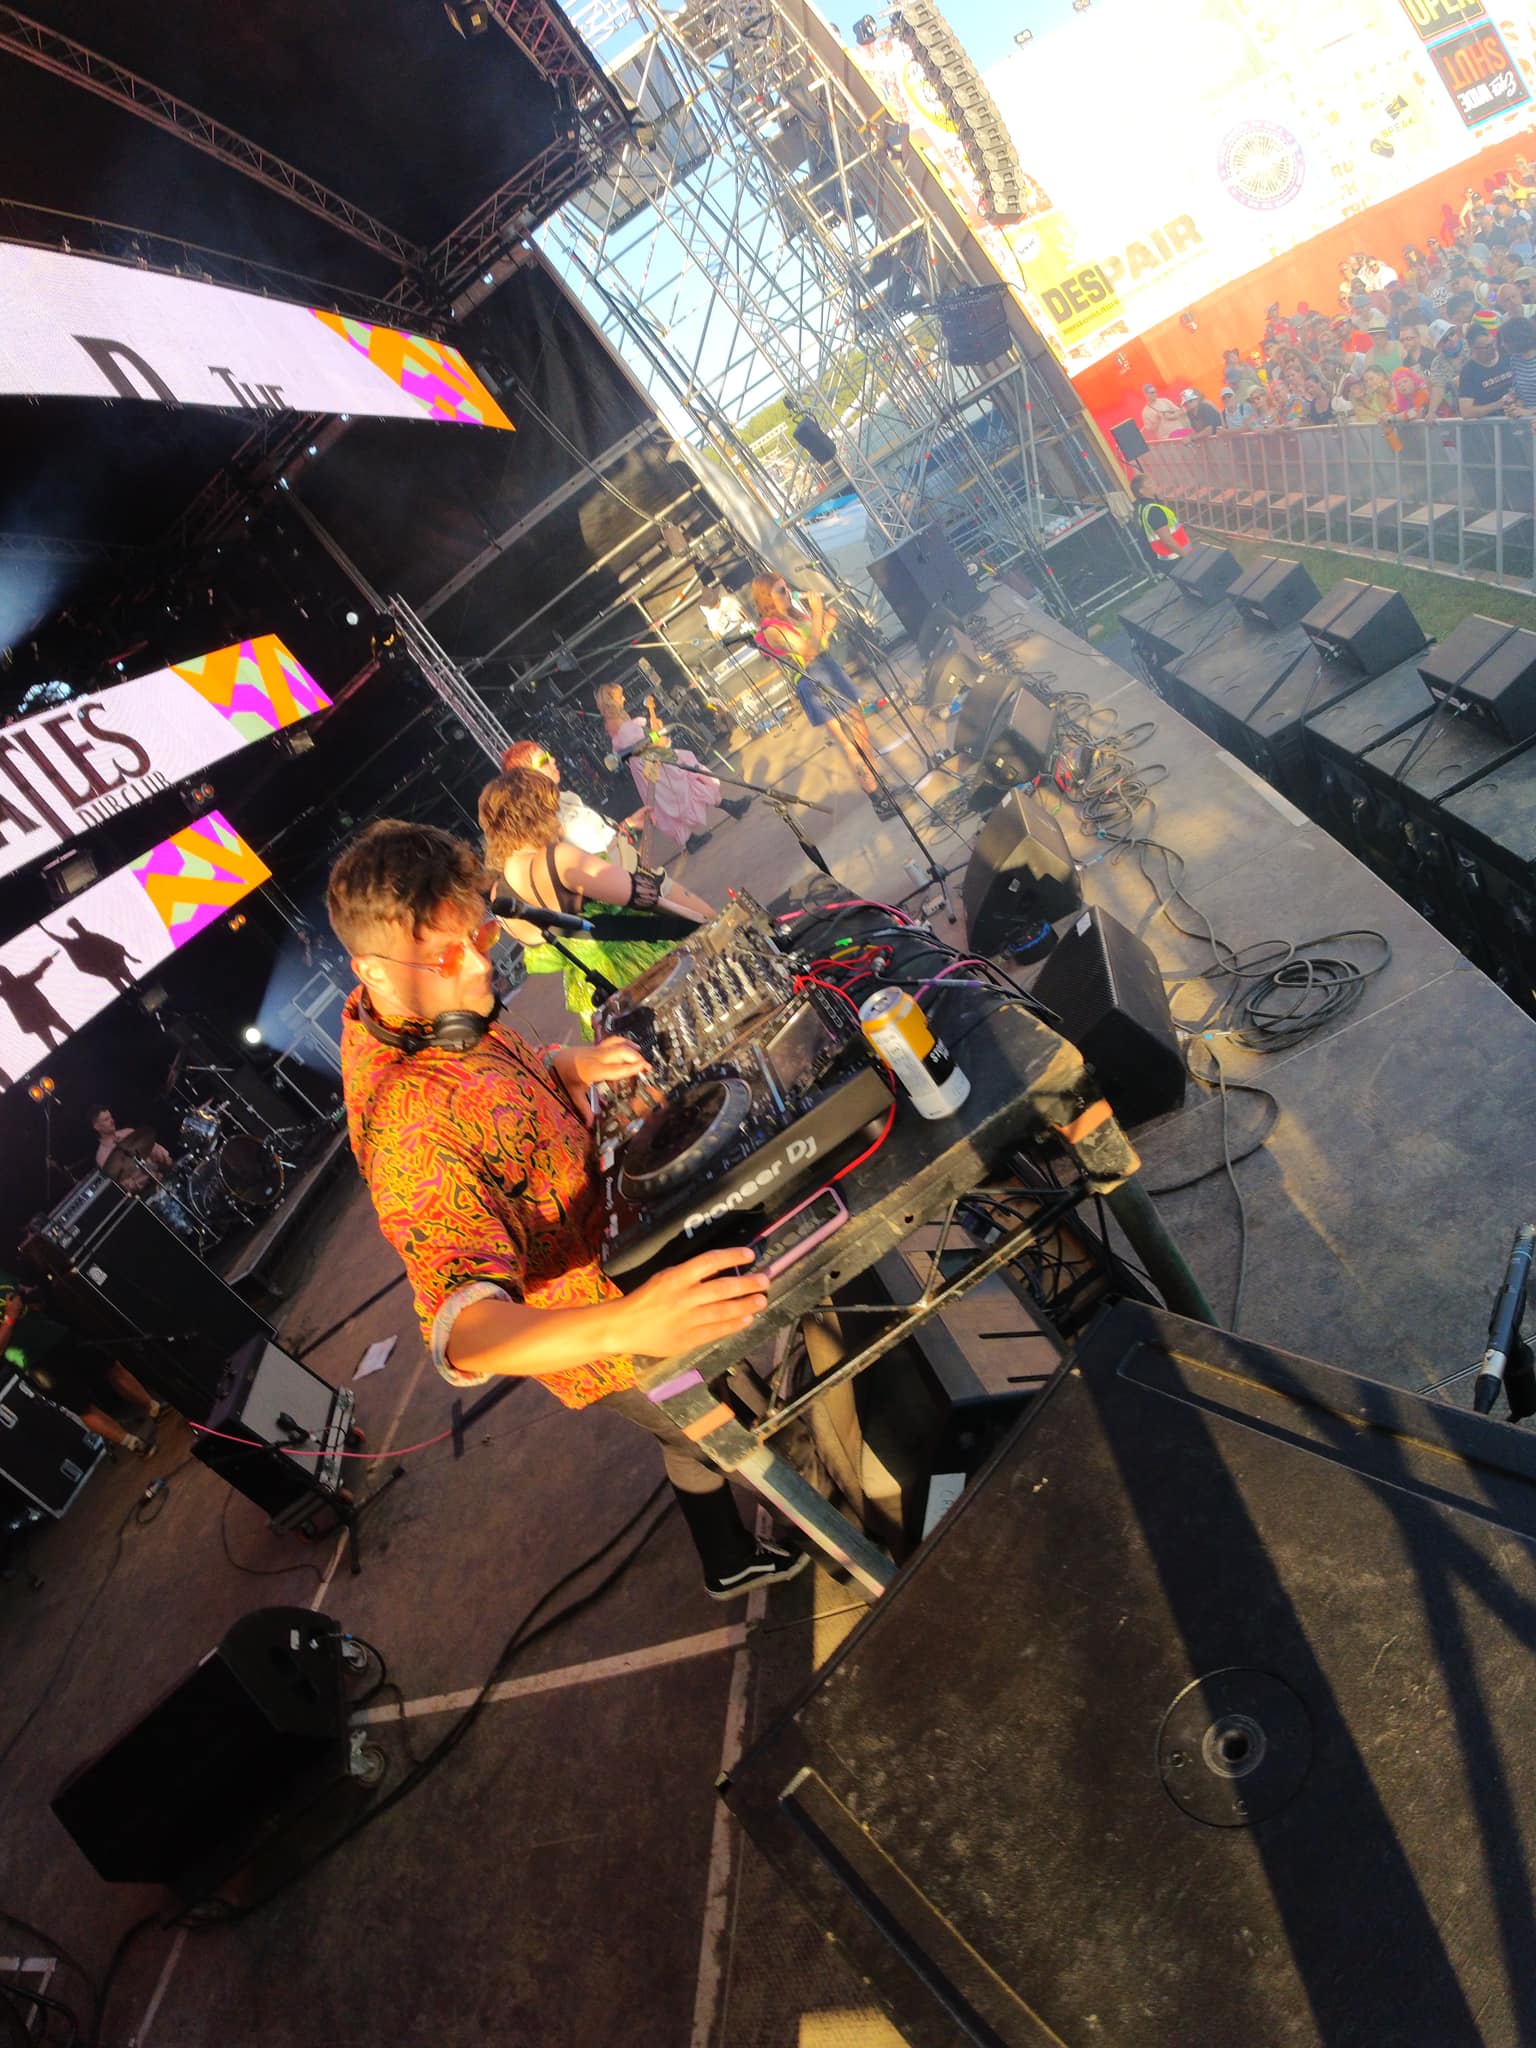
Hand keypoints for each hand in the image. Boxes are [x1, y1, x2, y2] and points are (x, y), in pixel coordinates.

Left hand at [550, 1037, 650, 1122]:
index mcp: (593, 1070)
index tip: (643, 1068)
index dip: (631, 1068)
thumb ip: (584, 1108)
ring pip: (618, 1044)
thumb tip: (590, 1125)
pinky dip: (624, 1042)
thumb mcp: (573, 1094)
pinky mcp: (597, 1045)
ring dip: (632, 1049)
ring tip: (642, 1057)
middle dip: (636, 1058)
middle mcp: (597, 1057)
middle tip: (648, 1067)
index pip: (616, 1069)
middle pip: (620, 1053)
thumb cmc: (564, 1077)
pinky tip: (633, 1046)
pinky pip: (613, 1041)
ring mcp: (597, 1049)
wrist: (554, 1060)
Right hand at [620, 1247, 769, 1356]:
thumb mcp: (665, 1277)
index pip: (709, 1262)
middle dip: (746, 1284)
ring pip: (722, 1311)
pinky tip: (746, 1319)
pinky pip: (716, 1331)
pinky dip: (733, 1325)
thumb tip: (721, 1269)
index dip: (731, 1257)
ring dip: (745, 1306)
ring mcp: (686, 1320)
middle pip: (721, 1288)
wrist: (624, 1327)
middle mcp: (683, 1297)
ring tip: (761, 1300)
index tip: (749, 1254)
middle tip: (765, 1280)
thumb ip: (690, 1275)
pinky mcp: (687, 1340)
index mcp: (676, 1277)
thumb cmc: (647, 1298)